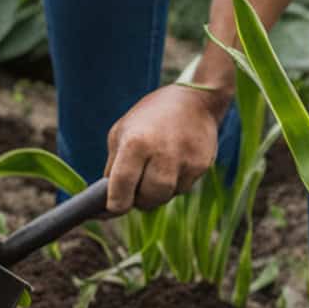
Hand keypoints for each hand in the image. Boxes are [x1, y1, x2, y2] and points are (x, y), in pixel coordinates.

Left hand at [104, 85, 225, 213]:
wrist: (195, 100)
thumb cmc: (150, 117)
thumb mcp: (122, 132)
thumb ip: (113, 166)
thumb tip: (107, 202)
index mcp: (136, 143)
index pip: (121, 187)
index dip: (115, 205)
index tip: (113, 207)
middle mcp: (162, 153)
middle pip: (146, 199)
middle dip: (138, 200)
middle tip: (135, 189)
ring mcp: (185, 161)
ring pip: (165, 197)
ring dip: (156, 193)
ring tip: (155, 171)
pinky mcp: (202, 165)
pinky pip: (183, 188)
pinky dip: (174, 184)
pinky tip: (174, 164)